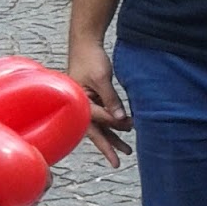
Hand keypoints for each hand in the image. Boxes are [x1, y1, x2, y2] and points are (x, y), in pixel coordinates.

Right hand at [68, 38, 131, 166]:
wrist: (85, 43)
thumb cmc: (90, 58)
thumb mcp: (101, 78)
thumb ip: (110, 98)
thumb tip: (120, 119)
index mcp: (78, 101)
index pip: (96, 117)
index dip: (112, 121)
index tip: (128, 124)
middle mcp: (80, 106)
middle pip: (95, 130)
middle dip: (108, 145)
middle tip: (118, 161)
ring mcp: (85, 104)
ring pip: (100, 125)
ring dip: (113, 136)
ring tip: (127, 149)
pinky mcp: (92, 99)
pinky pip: (102, 116)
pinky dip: (113, 124)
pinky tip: (123, 130)